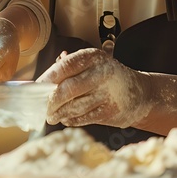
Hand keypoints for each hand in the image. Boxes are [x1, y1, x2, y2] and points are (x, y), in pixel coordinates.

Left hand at [37, 48, 151, 127]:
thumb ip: (67, 69)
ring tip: (51, 116)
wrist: (140, 93)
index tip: (36, 88)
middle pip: (68, 89)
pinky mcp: (112, 112)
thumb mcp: (91, 65)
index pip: (65, 66)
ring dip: (59, 113)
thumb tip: (40, 82)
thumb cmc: (107, 78)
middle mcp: (103, 73)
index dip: (48, 78)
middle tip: (42, 108)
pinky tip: (66, 118)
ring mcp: (109, 93)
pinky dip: (71, 120)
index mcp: (94, 57)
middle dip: (51, 101)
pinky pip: (84, 118)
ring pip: (75, 106)